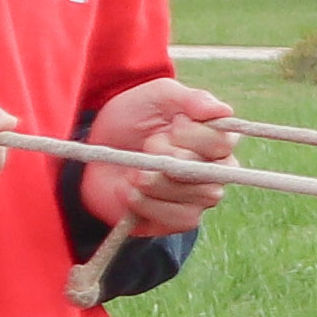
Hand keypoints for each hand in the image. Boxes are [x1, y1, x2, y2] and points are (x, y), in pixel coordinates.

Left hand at [84, 78, 240, 242]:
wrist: (93, 154)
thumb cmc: (130, 119)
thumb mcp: (156, 97)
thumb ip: (189, 98)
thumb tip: (222, 110)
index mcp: (216, 137)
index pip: (223, 141)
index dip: (193, 135)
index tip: (171, 125)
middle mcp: (216, 168)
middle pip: (212, 173)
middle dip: (168, 158)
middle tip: (145, 147)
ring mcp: (200, 196)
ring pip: (198, 196)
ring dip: (156, 181)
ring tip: (132, 172)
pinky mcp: (181, 219)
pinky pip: (182, 219)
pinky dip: (149, 204)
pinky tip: (129, 192)